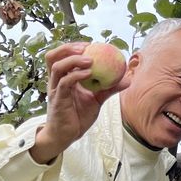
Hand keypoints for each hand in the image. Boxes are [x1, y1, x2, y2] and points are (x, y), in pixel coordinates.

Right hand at [29, 43, 132, 163]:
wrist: (67, 136)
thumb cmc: (78, 116)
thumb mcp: (97, 100)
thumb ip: (109, 88)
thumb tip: (128, 79)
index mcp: (63, 78)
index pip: (62, 56)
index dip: (74, 47)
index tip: (91, 44)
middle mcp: (56, 81)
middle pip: (52, 57)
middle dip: (68, 48)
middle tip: (87, 46)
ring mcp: (54, 89)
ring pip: (57, 67)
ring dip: (74, 60)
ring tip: (91, 59)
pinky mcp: (57, 99)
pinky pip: (64, 83)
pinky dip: (76, 75)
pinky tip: (89, 73)